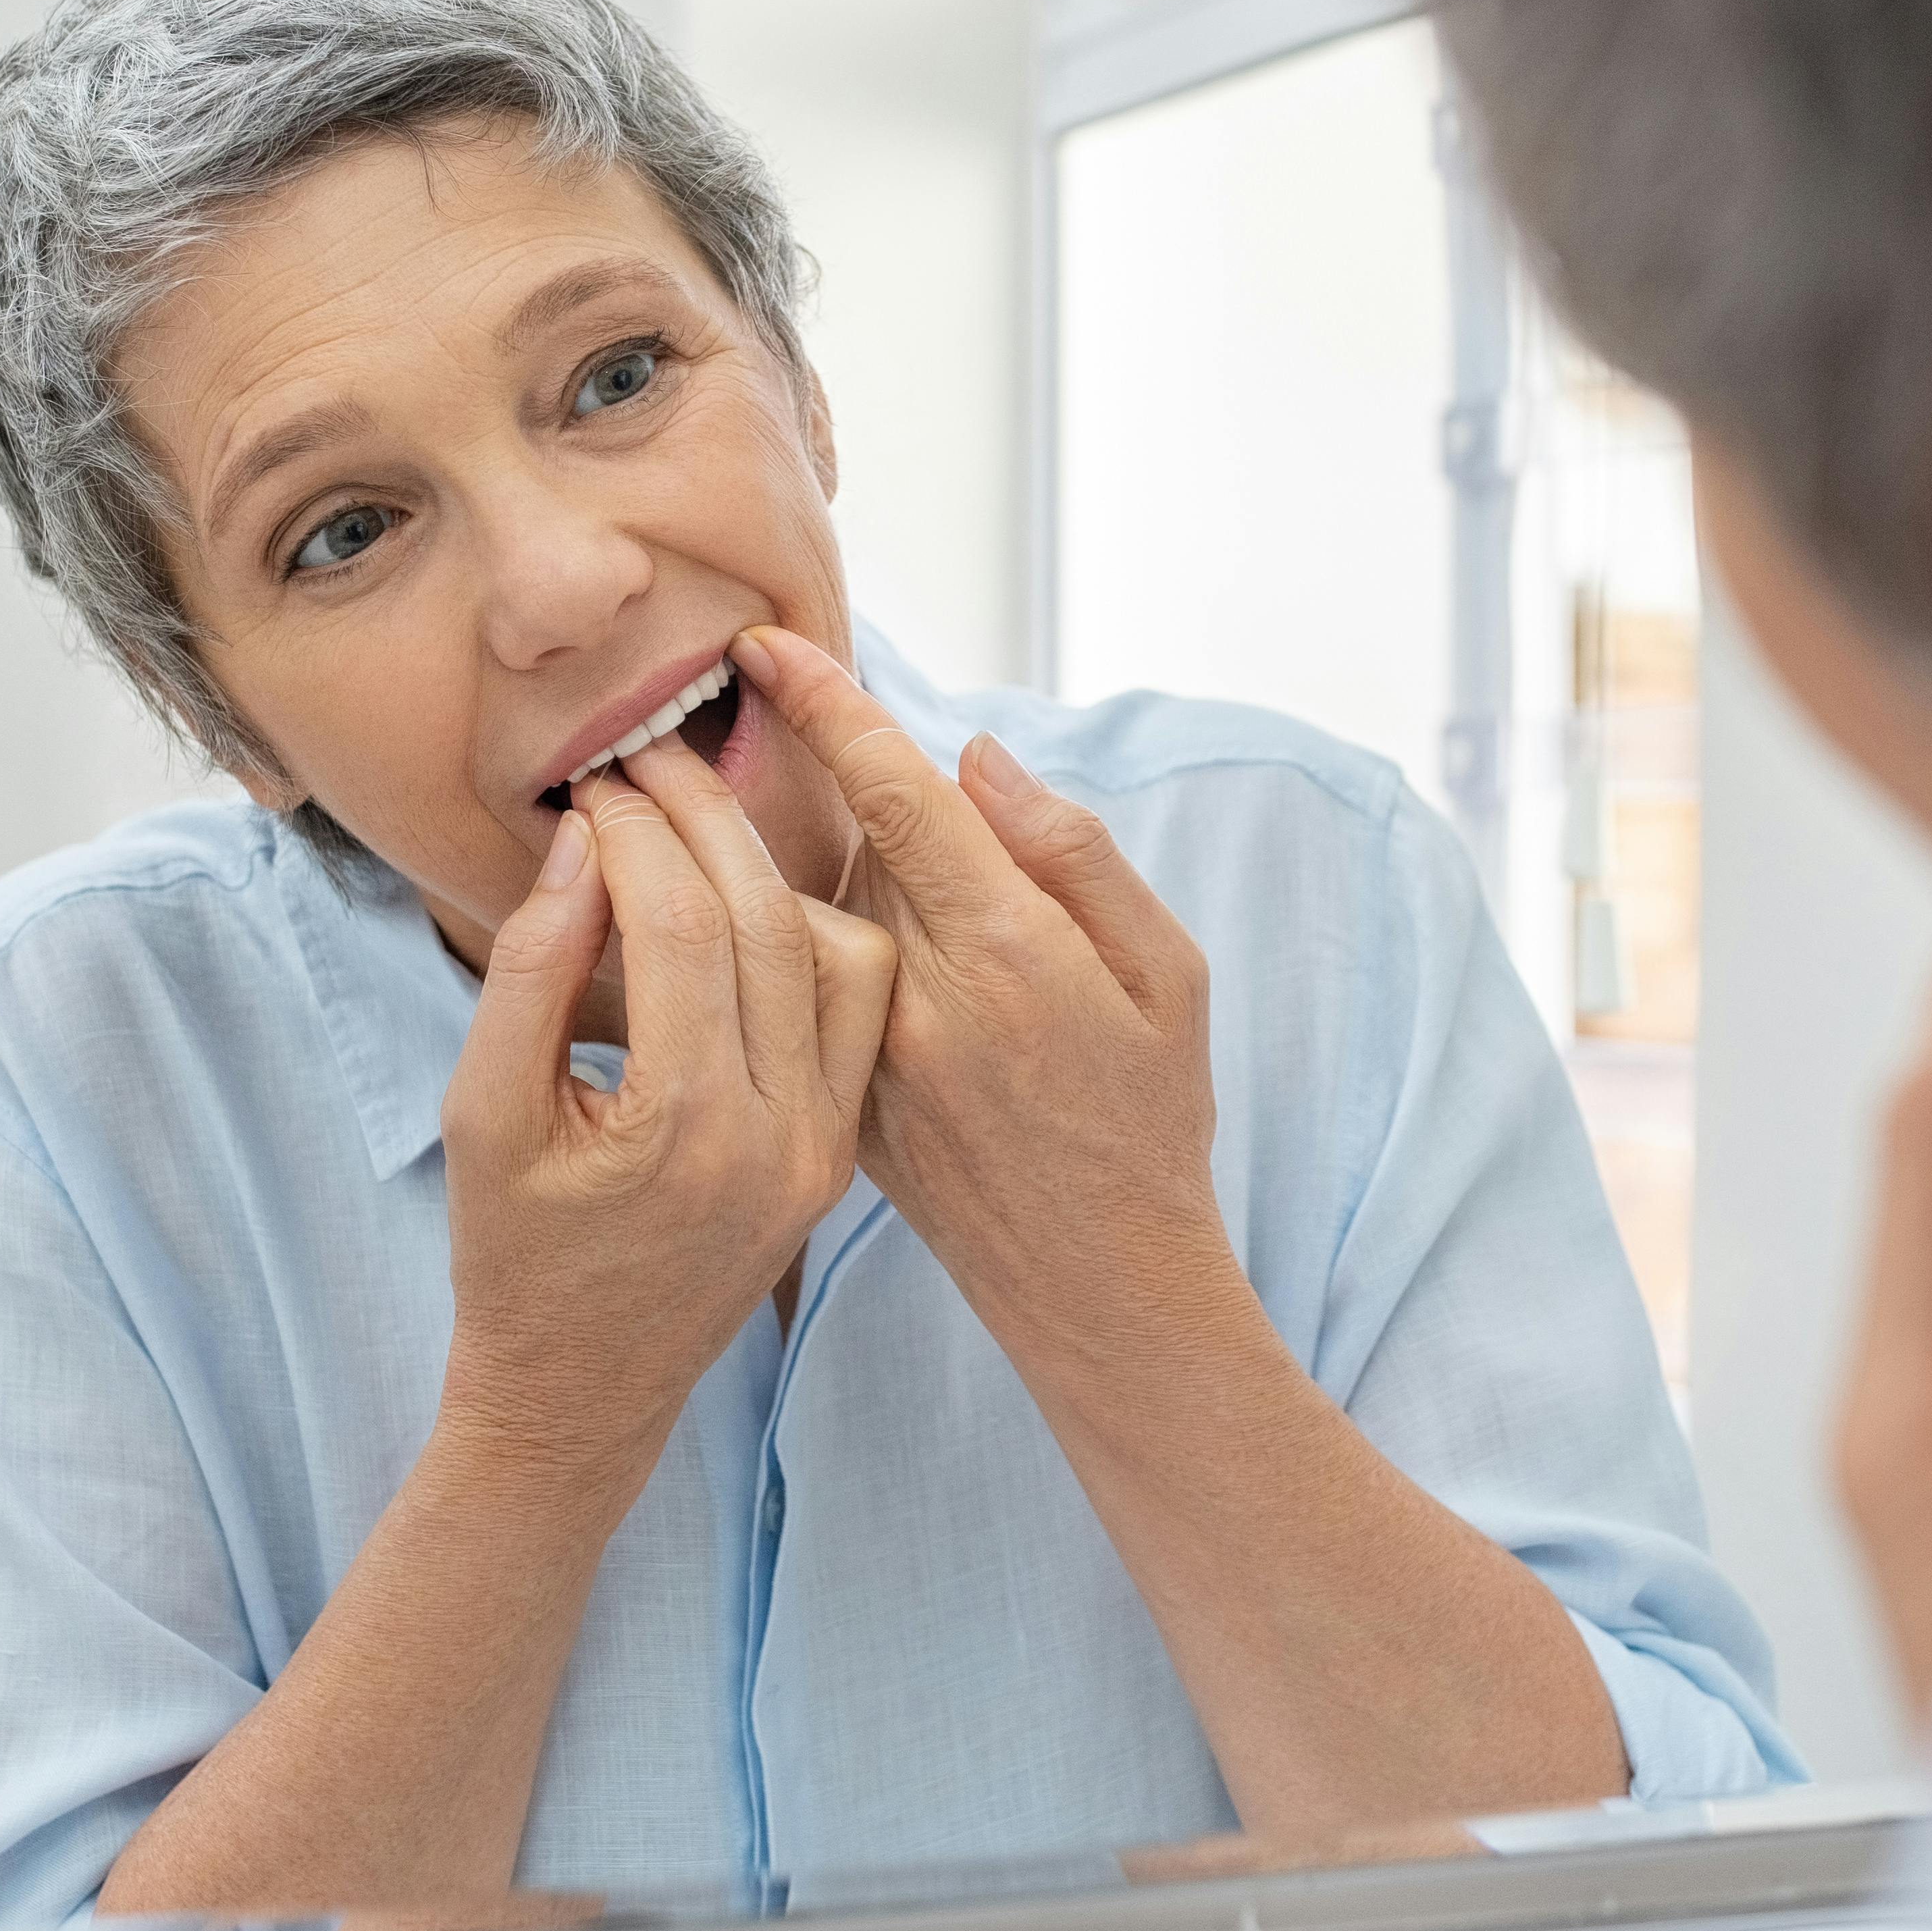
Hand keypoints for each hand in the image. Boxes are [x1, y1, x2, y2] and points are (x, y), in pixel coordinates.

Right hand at [433, 733, 896, 1483]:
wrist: (579, 1392)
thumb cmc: (509, 1256)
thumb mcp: (481, 1114)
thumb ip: (526, 972)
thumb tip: (580, 840)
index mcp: (683, 1128)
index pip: (676, 924)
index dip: (633, 834)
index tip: (593, 784)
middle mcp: (778, 1137)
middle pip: (763, 922)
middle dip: (703, 820)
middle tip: (649, 759)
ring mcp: (824, 1151)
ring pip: (837, 955)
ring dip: (769, 868)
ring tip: (695, 813)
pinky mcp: (841, 1156)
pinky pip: (856, 1014)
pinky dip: (813, 937)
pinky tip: (750, 901)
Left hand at [724, 626, 1225, 1363]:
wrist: (1100, 1285)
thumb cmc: (1153, 1117)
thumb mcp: (1169, 973)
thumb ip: (1077, 853)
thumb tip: (978, 758)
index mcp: (1008, 951)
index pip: (894, 795)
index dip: (826, 708)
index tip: (762, 645)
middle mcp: (921, 1000)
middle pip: (843, 843)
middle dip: (832, 793)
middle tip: (837, 766)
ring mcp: (865, 1059)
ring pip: (812, 913)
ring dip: (821, 871)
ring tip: (860, 880)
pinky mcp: (835, 1103)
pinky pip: (797, 989)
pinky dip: (802, 945)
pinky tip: (839, 949)